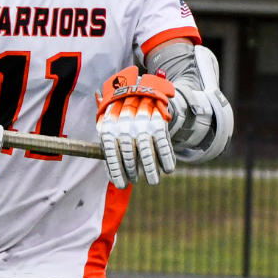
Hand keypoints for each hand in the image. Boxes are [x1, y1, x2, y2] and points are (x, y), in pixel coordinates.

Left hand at [94, 67, 176, 188]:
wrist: (141, 92)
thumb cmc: (122, 117)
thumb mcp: (109, 125)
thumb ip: (108, 147)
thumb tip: (112, 176)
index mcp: (109, 126)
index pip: (111, 154)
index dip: (116, 172)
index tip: (121, 185)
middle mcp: (124, 125)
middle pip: (128, 155)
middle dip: (132, 172)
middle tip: (135, 181)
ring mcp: (142, 123)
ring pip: (146, 152)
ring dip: (151, 170)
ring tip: (153, 181)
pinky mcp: (158, 122)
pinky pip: (163, 144)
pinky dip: (167, 158)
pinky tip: (169, 169)